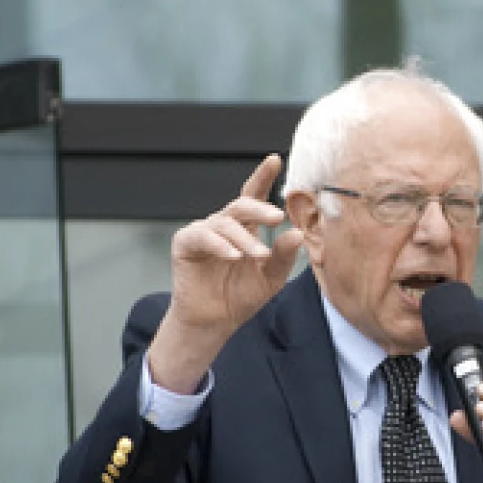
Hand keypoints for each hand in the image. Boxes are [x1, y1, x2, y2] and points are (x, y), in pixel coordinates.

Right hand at [149, 155, 303, 392]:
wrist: (215, 322)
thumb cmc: (241, 297)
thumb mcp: (271, 278)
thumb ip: (283, 256)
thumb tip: (296, 233)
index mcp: (246, 227)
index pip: (254, 195)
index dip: (263, 177)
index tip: (275, 159)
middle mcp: (224, 224)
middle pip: (241, 205)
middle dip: (260, 208)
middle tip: (277, 216)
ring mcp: (203, 232)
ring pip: (225, 223)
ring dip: (244, 239)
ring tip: (258, 255)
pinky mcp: (185, 244)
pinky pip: (202, 236)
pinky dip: (219, 245)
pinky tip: (233, 255)